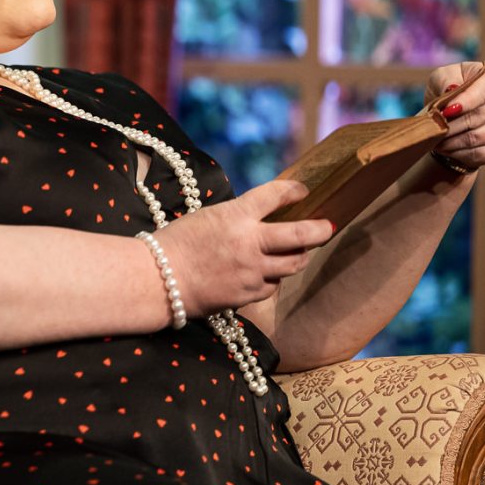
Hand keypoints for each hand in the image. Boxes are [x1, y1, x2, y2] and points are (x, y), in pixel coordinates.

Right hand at [152, 180, 332, 316]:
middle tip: (327, 227)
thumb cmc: (174, 244)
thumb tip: (262, 219)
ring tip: (299, 252)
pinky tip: (266, 274)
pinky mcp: (248, 294)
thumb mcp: (206, 218)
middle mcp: (249, 242)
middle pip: (300, 235)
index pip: (275, 195)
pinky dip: (272, 278)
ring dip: (298, 256)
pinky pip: (272, 285)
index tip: (302, 191)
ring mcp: (252, 271)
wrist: (157, 279)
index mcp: (235, 216)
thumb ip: (237, 218)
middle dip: (319, 230)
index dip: (293, 190)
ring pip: (292, 263)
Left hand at [425, 62, 484, 171]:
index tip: (446, 111)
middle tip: (432, 129)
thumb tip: (451, 89)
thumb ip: (446, 80)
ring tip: (435, 139)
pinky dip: (458, 154)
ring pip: (478, 137)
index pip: (484, 90)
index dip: (465, 102)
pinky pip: (480, 154)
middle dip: (451, 125)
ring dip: (452, 141)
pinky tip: (446, 149)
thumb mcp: (442, 77)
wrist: (454, 115)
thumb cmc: (450, 91)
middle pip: (478, 117)